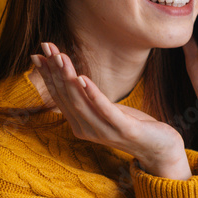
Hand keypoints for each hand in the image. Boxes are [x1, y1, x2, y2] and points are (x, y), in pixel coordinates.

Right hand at [32, 43, 191, 179]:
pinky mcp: (124, 130)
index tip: (38, 54)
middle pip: (67, 96)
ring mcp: (105, 131)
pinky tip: (83, 78)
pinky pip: (105, 110)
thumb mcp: (106, 111)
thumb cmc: (132, 126)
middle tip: (46, 48)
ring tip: (61, 58)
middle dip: (55, 71)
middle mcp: (88, 129)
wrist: (160, 150)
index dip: (48, 75)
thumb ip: (88, 101)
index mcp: (81, 124)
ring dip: (69, 78)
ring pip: (81, 102)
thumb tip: (72, 81)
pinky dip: (93, 94)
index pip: (60, 97)